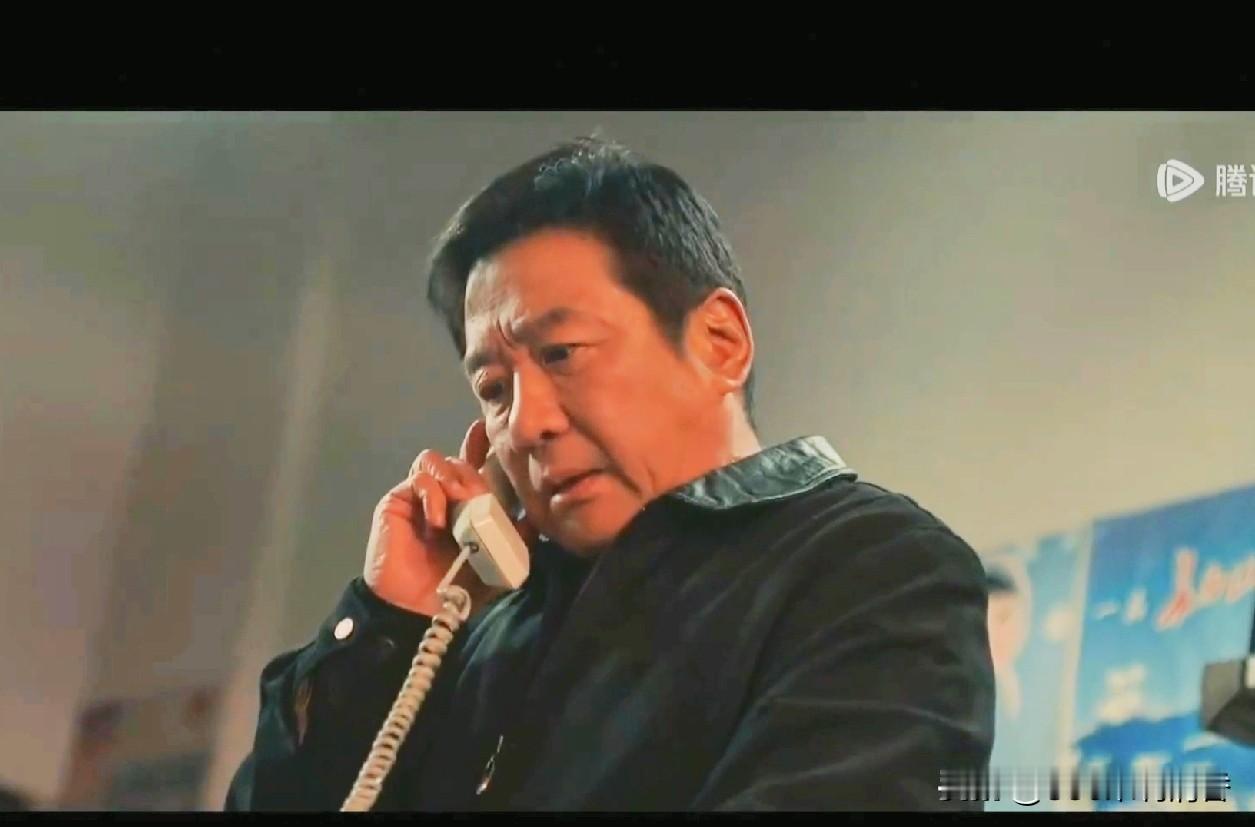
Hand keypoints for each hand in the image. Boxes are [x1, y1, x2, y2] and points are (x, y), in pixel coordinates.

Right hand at [362, 420, 537, 616]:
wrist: (420, 608)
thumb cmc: (460, 587)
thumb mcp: (499, 562)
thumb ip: (517, 537)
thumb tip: (537, 515)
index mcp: (469, 505)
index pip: (475, 464)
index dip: (480, 445)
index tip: (486, 430)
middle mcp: (444, 495)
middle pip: (461, 462)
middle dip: (475, 477)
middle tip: (480, 500)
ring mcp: (420, 496)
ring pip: (437, 461)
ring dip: (453, 479)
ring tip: (460, 505)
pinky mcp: (398, 500)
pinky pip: (419, 479)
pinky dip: (432, 494)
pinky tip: (438, 521)